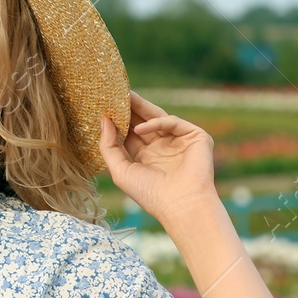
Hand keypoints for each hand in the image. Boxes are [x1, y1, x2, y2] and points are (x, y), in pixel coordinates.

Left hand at [98, 90, 220, 227]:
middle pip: (143, 121)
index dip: (117, 120)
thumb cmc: (150, 194)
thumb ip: (108, 146)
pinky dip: (156, 123)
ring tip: (124, 96)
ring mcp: (179, 141)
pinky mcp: (195, 136)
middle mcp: (163, 147)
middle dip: (128, 108)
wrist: (181, 205)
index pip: (130, 133)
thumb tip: (103, 120)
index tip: (103, 107)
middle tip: (113, 93)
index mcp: (146, 157)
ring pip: (157, 117)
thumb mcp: (121, 170)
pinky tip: (139, 128)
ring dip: (140, 106)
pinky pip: (172, 122)